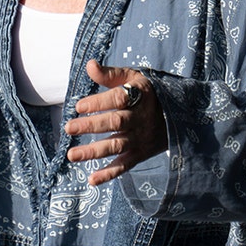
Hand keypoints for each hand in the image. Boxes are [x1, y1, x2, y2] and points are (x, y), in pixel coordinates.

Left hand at [65, 60, 167, 186]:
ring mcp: (140, 138)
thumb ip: (110, 74)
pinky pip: (124, 166)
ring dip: (93, 152)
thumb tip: (89, 65)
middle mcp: (140, 118)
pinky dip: (109, 174)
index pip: (118, 98)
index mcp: (138, 96)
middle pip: (115, 123)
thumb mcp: (133, 78)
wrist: (177, 114)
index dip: (98, 102)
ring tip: (71, 155)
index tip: (78, 106)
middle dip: (91, 126)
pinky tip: (92, 179)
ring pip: (116, 146)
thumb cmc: (146, 93)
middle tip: (69, 128)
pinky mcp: (139, 153)